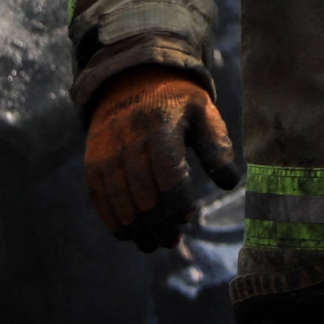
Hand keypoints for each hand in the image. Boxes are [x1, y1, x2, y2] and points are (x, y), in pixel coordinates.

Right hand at [85, 67, 241, 250]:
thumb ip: (217, 147)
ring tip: (154, 243)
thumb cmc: (177, 104)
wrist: (132, 80)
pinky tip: (128, 234)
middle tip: (172, 239)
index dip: (178, 203)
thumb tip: (230, 183)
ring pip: (121, 200)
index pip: (169, 175)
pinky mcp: (93, 159)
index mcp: (161, 125)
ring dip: (137, 228)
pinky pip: (99, 196)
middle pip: (144, 194)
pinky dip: (112, 220)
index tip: (188, 217)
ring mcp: (108, 150)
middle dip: (159, 224)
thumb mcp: (203, 113)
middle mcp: (130, 139)